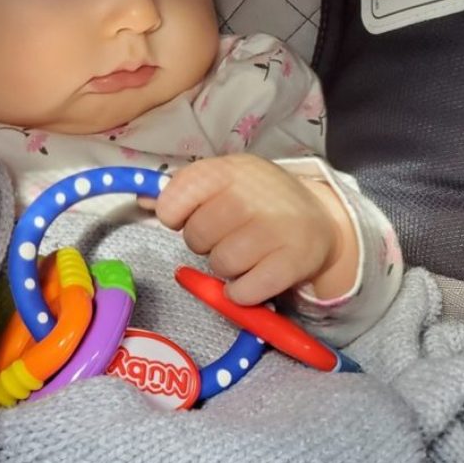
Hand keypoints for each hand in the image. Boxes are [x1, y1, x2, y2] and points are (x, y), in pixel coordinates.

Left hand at [140, 154, 354, 303]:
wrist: (320, 218)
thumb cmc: (258, 201)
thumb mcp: (222, 182)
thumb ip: (182, 190)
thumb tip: (143, 200)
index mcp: (229, 170)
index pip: (173, 199)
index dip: (173, 215)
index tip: (187, 217)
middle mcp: (253, 195)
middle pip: (196, 236)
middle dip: (204, 243)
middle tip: (226, 236)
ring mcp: (276, 228)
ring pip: (220, 264)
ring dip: (226, 268)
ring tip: (245, 254)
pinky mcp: (293, 262)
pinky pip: (244, 290)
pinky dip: (243, 292)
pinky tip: (255, 276)